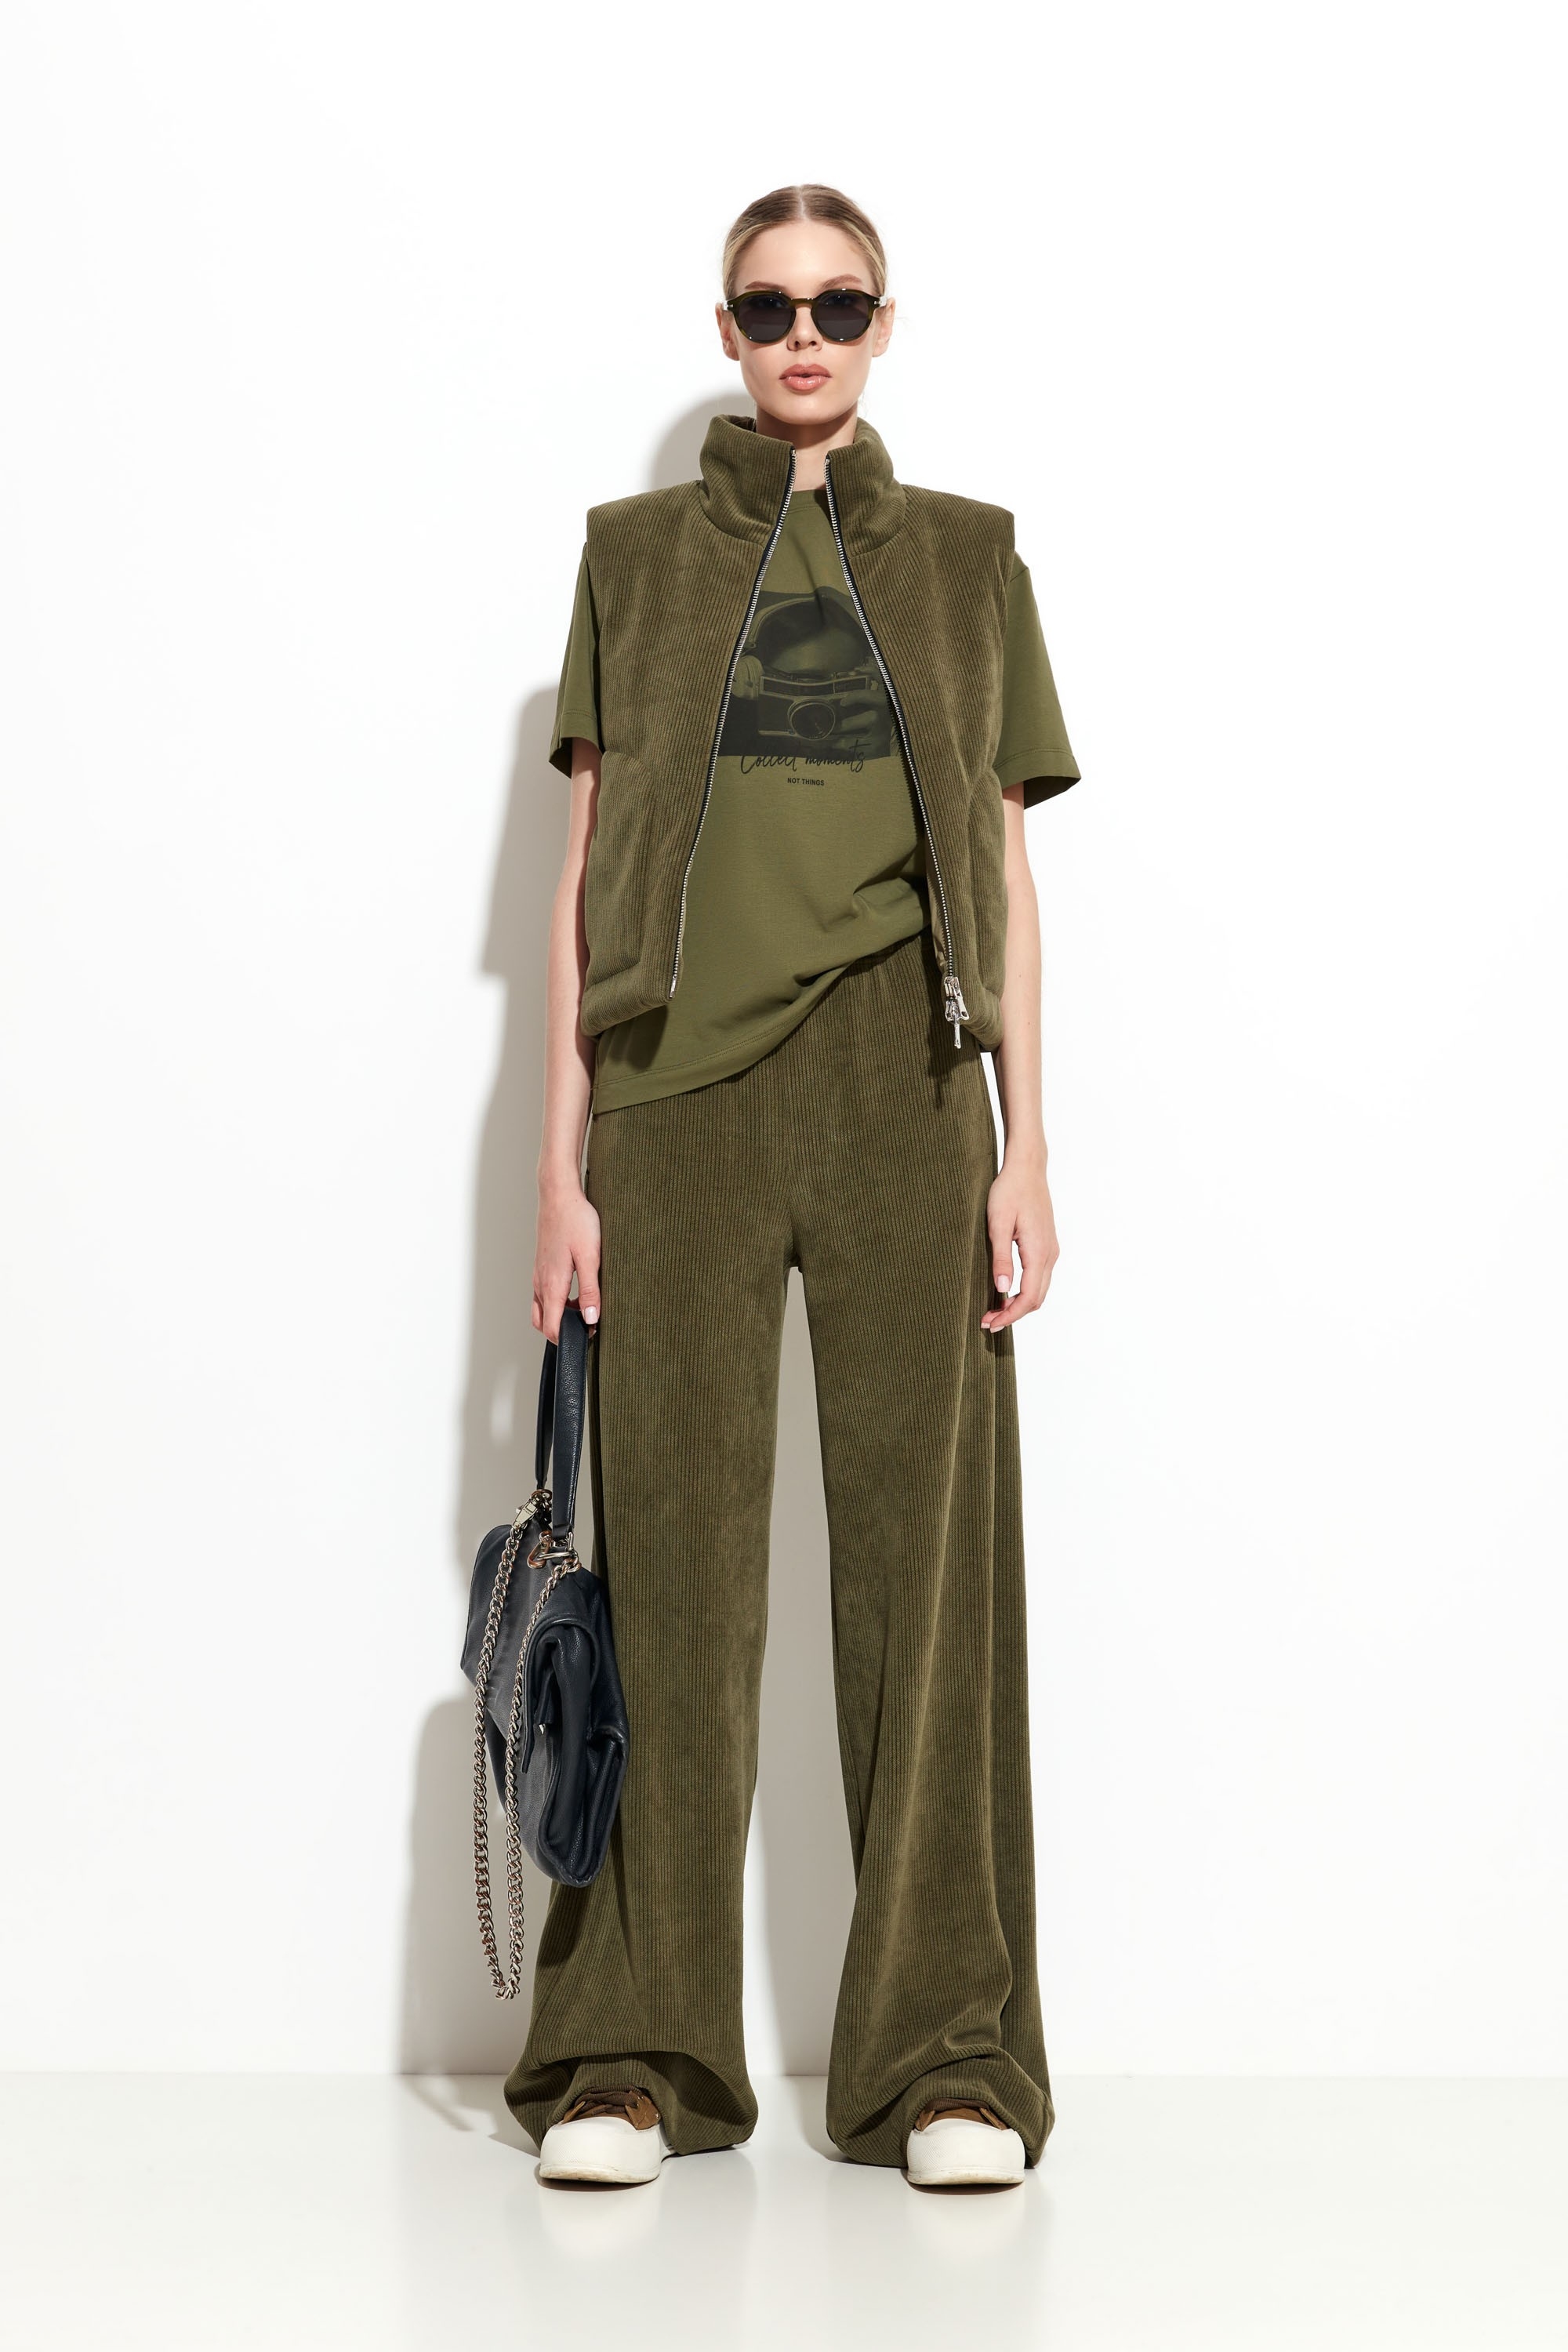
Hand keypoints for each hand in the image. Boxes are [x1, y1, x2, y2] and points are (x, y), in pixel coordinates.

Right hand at [532, 1177, 601, 1343]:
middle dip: (561, 1331)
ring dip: (559, 1315)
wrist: (559, 1195)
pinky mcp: (541, 1265)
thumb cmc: (575, 1221)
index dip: (568, 1340)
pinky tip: (576, 1290)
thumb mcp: (591, 1257)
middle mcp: (540, 1283)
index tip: (588, 1337)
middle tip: (585, 1327)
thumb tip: (590, 1319)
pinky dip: (557, 1301)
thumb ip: (590, 1291)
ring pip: (542, 1308)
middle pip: (543, 1322)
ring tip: (584, 1308)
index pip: (552, 1328)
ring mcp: (538, 1274)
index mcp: (552, 1285)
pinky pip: (544, 1293)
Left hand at [981, 1153, 1058, 1331]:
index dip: (1010, 1314)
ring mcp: (1051, 1250)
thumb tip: (1002, 1288)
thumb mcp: (998, 1224)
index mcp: (1039, 1252)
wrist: (1027, 1168)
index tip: (990, 1322)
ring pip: (1039, 1290)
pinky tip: (1006, 1290)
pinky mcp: (1047, 1245)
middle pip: (1036, 1298)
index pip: (1028, 1297)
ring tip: (994, 1309)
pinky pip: (1039, 1278)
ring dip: (1019, 1304)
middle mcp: (1050, 1254)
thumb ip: (1001, 1258)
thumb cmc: (1009, 1191)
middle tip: (987, 1321)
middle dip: (1013, 1314)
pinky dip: (1025, 1291)